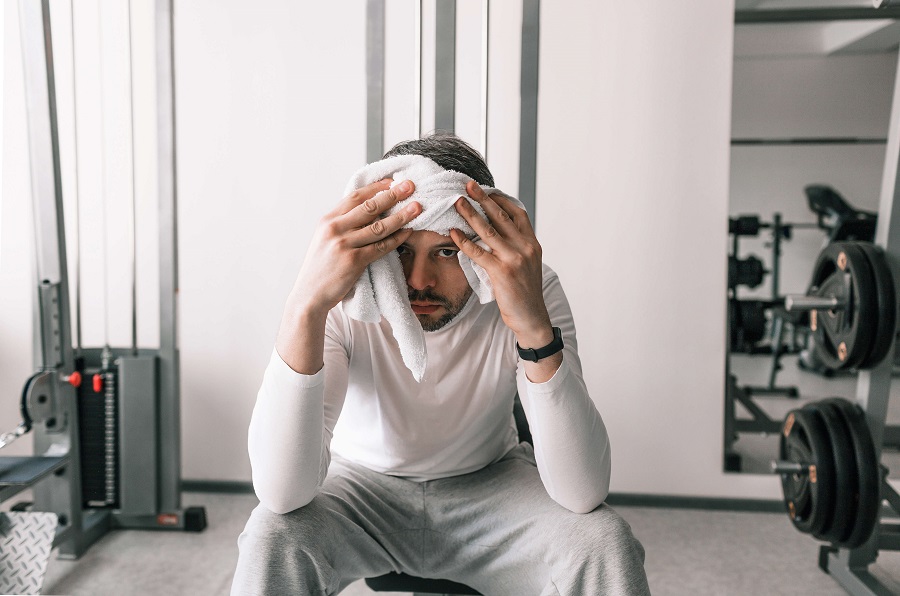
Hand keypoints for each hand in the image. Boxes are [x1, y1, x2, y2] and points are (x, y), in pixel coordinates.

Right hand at [290, 179, 421, 317]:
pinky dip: (397, 239)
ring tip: (417, 207)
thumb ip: (342, 224)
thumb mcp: (325, 239)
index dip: (376, 187)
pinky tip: (408, 232)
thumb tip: (368, 210)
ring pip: (379, 226)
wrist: (309, 295)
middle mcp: (334, 228)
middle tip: (410, 185)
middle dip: (392, 194)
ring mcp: (344, 244)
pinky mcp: (353, 261)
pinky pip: (381, 247)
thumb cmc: (321, 268)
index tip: (393, 181)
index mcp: (328, 220)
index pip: (355, 196)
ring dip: (401, 216)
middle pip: (369, 207)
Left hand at [450, 181, 553, 349]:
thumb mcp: (526, 264)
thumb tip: (494, 233)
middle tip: (468, 185)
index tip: (487, 190)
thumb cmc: (524, 292)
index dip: (501, 200)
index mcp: (532, 243)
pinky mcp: (502, 272)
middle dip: (483, 199)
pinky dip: (464, 241)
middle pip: (501, 216)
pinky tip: (454, 233)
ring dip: (470, 214)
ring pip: (488, 231)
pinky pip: (479, 252)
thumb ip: (514, 247)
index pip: (518, 213)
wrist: (531, 317)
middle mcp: (525, 247)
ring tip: (458, 202)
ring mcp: (514, 259)